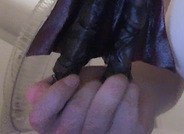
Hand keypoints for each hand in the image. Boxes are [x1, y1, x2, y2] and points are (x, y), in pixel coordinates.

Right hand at [27, 66, 150, 133]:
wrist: (128, 88)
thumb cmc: (98, 85)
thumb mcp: (76, 80)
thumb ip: (55, 85)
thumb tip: (35, 92)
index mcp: (52, 124)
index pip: (40, 117)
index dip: (56, 96)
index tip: (74, 78)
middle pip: (71, 118)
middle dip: (89, 90)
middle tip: (101, 79)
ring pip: (98, 119)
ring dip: (111, 90)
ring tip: (119, 79)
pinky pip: (125, 115)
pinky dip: (129, 94)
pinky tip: (130, 89)